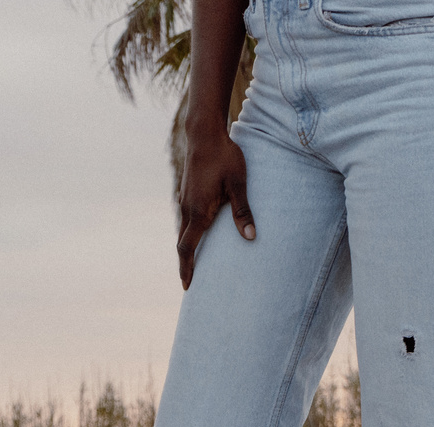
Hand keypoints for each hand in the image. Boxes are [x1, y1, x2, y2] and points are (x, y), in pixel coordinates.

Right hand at [176, 121, 254, 289]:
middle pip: (182, 243)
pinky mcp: (187, 193)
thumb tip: (250, 237)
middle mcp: (186, 208)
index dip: (187, 268)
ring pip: (183, 231)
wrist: (205, 134)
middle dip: (186, 263)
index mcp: (197, 211)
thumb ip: (243, 211)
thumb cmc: (224, 157)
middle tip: (190, 281)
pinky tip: (199, 234)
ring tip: (195, 262)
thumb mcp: (238, 184)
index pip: (187, 247)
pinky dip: (190, 233)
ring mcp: (184, 200)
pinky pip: (186, 220)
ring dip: (187, 248)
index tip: (187, 285)